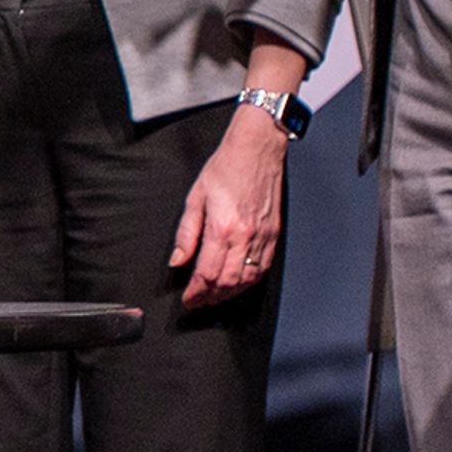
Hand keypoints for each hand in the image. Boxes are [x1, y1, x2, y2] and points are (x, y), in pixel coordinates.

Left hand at [172, 106, 287, 307]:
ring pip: (247, 279)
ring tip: (215, 297)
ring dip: (230, 293)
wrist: (256, 149)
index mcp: (222, 228)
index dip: (196, 292)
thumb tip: (178, 260)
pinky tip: (239, 284)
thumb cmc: (226, 167)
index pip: (207, 273)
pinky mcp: (274, 234)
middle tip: (198, 302)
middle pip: (227, 282)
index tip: (188, 299)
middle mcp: (245, 236)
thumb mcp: (195, 197)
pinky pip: (263, 268)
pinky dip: (250, 281)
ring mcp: (263, 237)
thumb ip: (186, 233)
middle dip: (211, 297)